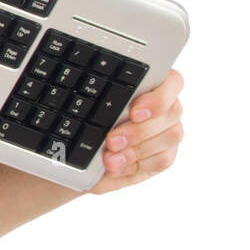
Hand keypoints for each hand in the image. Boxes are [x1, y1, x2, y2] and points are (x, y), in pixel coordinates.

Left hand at [87, 68, 184, 195]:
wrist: (77, 160)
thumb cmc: (83, 128)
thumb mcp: (85, 113)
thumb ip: (102, 104)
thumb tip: (104, 107)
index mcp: (148, 88)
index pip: (171, 82)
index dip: (158, 97)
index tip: (134, 112)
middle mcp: (162, 108)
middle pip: (172, 112)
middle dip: (139, 129)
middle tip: (111, 140)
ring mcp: (166, 132)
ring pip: (170, 135)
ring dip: (137, 149)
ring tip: (109, 159)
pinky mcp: (163, 155)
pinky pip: (162, 159)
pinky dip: (136, 164)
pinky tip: (115, 167)